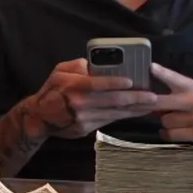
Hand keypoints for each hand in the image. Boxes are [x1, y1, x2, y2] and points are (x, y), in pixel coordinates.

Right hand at [23, 59, 159, 139]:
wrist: (39, 117)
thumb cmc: (51, 90)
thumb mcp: (60, 71)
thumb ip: (80, 66)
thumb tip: (99, 64)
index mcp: (74, 85)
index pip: (98, 83)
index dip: (116, 83)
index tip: (133, 81)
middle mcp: (80, 103)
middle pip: (113, 101)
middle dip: (136, 99)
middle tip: (153, 97)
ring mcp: (84, 118)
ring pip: (115, 113)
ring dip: (135, 110)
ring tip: (151, 105)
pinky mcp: (87, 128)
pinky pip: (109, 120)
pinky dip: (124, 116)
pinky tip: (136, 112)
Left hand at [151, 63, 192, 146]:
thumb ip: (174, 87)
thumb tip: (147, 90)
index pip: (175, 78)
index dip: (162, 72)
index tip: (151, 67)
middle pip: (160, 102)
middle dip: (148, 105)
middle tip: (141, 106)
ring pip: (165, 120)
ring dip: (165, 122)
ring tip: (173, 120)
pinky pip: (171, 134)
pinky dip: (167, 133)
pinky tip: (173, 130)